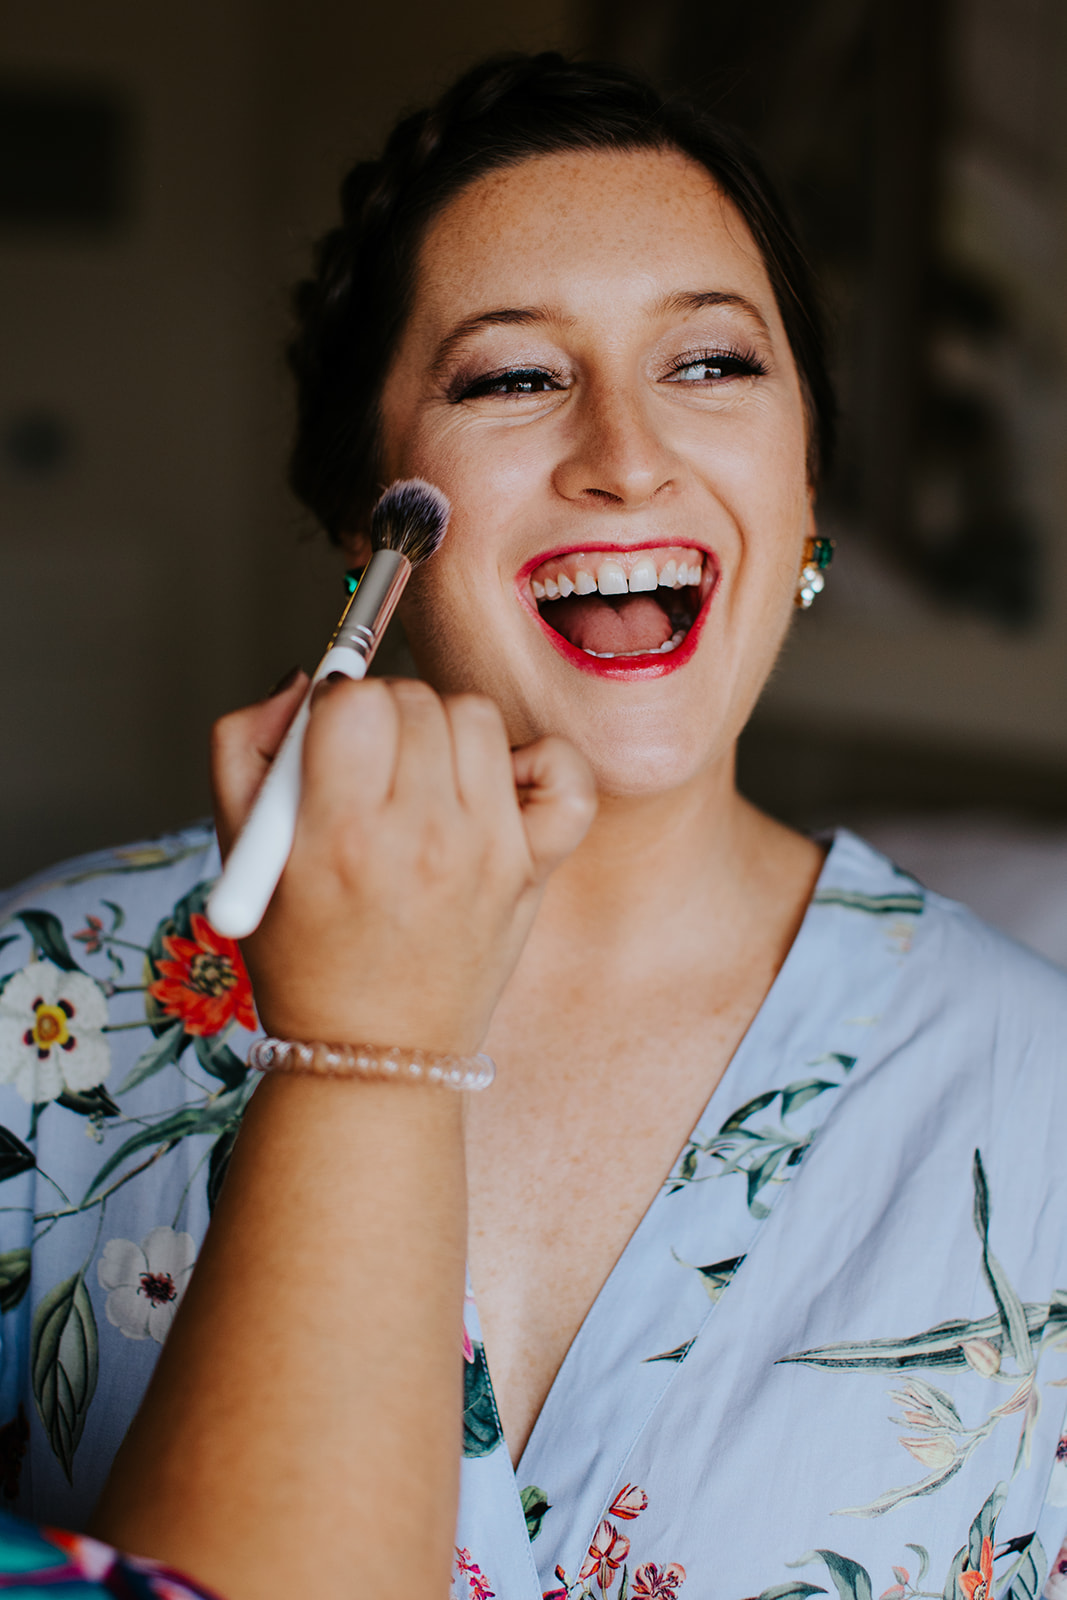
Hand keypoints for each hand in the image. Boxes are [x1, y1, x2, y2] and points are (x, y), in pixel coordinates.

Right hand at [211, 673, 595, 1050]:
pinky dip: (538, 762)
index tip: (332, 741)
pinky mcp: (534, 865)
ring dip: (446, 731)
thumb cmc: (303, 952)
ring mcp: (489, 850)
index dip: (337, 708)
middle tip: (372, 766)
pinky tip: (496, 788)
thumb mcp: (242, 854)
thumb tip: (306, 682)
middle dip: (386, 717)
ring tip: (423, 779)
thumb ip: (247, 746)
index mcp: (341, 833)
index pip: (356, 700)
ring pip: (479, 717)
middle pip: (417, 699)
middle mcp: (423, 836)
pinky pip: (564, 769)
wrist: (373, 1051)